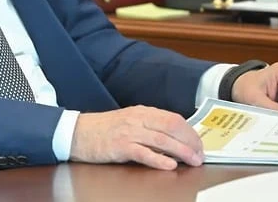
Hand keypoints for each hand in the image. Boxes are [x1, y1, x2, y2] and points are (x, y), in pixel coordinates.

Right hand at [70, 105, 204, 170]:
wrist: (78, 133)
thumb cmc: (104, 129)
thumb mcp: (130, 121)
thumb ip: (149, 126)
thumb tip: (174, 138)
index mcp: (142, 112)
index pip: (174, 118)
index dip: (190, 132)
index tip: (199, 144)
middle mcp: (138, 119)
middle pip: (172, 127)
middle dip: (190, 141)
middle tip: (200, 154)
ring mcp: (129, 132)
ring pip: (162, 139)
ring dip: (181, 151)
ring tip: (192, 161)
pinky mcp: (120, 146)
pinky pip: (143, 152)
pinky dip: (158, 159)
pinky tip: (169, 165)